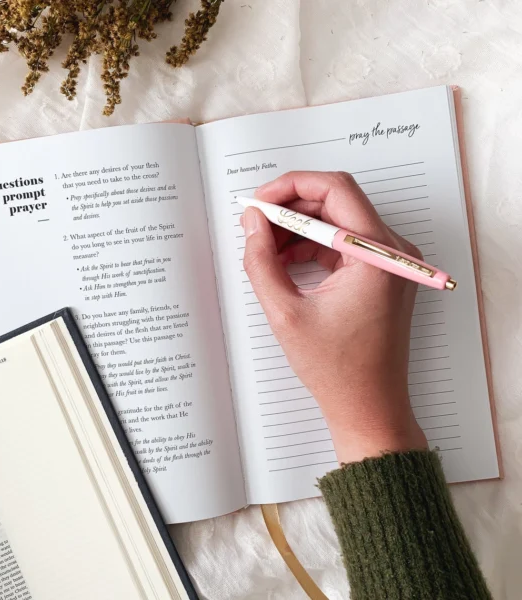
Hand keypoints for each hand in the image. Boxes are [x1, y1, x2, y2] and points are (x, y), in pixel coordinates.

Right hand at [242, 171, 427, 463]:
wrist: (368, 406)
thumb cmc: (337, 369)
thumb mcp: (286, 313)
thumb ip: (261, 262)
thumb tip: (252, 223)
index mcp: (377, 255)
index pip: (335, 190)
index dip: (290, 187)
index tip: (259, 201)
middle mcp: (392, 250)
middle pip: (337, 201)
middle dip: (291, 208)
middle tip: (255, 222)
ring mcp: (390, 261)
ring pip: (338, 220)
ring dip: (300, 227)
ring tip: (265, 246)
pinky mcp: (381, 273)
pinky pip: (343, 242)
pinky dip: (313, 245)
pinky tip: (285, 260)